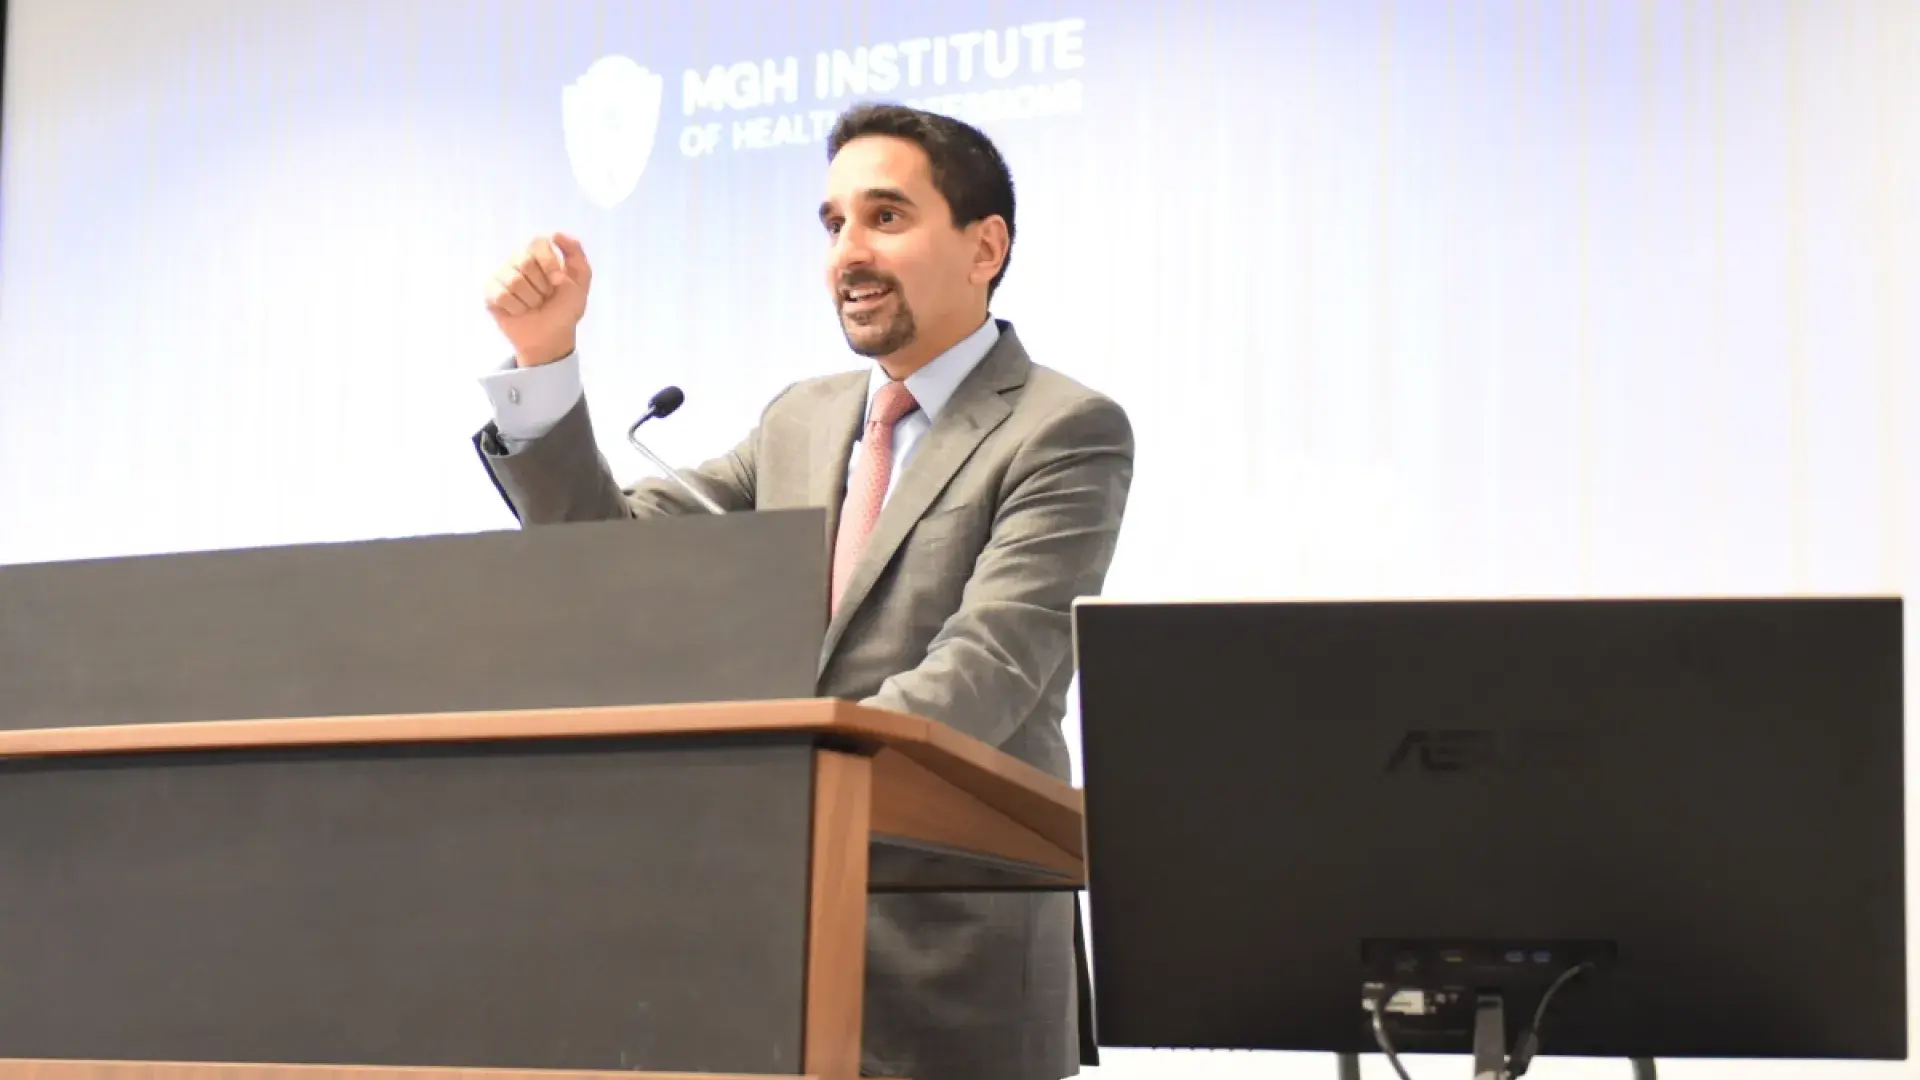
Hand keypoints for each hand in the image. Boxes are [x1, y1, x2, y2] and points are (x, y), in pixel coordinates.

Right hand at [485, 233, 592, 366]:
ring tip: (533, 305)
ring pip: (514, 280)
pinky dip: (516, 308)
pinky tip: (520, 311)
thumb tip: (555, 234)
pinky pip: (501, 295)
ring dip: (531, 300)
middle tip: (545, 297)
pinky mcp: (491, 293)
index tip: (558, 281)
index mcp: (539, 253)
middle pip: (525, 261)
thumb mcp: (581, 281)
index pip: (538, 242)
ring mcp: (502, 275)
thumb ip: (575, 253)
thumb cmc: (565, 308)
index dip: (549, 263)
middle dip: (542, 286)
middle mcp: (518, 260)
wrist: (552, 336)